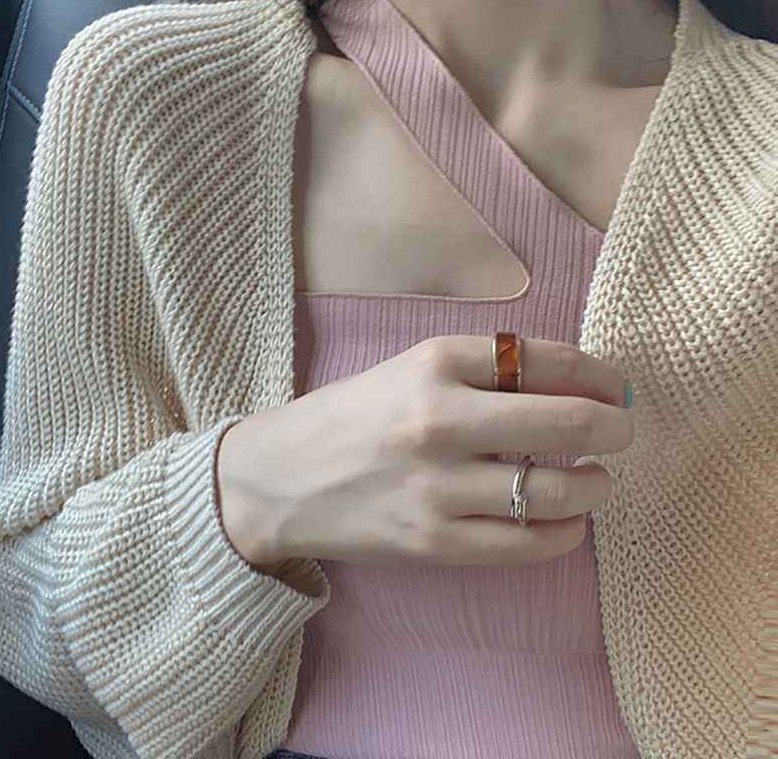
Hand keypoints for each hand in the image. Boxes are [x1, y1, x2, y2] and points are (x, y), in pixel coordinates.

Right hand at [216, 335, 632, 568]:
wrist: (282, 479)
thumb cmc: (352, 417)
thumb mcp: (409, 369)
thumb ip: (485, 370)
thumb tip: (577, 382)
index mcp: (434, 363)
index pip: (544, 359)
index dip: (597, 373)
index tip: (614, 386)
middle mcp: (439, 421)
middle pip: (566, 421)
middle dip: (614, 426)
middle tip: (622, 431)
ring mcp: (438, 488)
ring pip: (558, 489)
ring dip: (597, 484)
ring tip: (596, 479)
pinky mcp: (434, 543)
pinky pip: (528, 543)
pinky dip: (566, 532)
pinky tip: (567, 521)